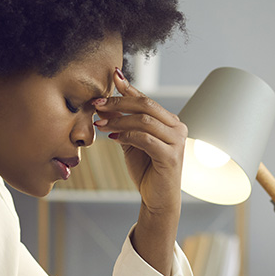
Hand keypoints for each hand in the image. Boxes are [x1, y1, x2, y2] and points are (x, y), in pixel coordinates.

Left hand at [93, 68, 186, 214]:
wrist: (158, 199)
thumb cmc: (146, 170)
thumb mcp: (131, 141)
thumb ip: (122, 123)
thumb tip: (103, 104)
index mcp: (170, 121)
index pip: (146, 99)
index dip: (128, 88)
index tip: (112, 77)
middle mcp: (177, 127)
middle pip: (146, 105)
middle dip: (118, 102)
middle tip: (97, 104)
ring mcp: (177, 141)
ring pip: (144, 121)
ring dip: (118, 121)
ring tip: (99, 124)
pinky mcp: (171, 156)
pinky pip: (145, 139)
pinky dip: (126, 136)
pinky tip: (112, 138)